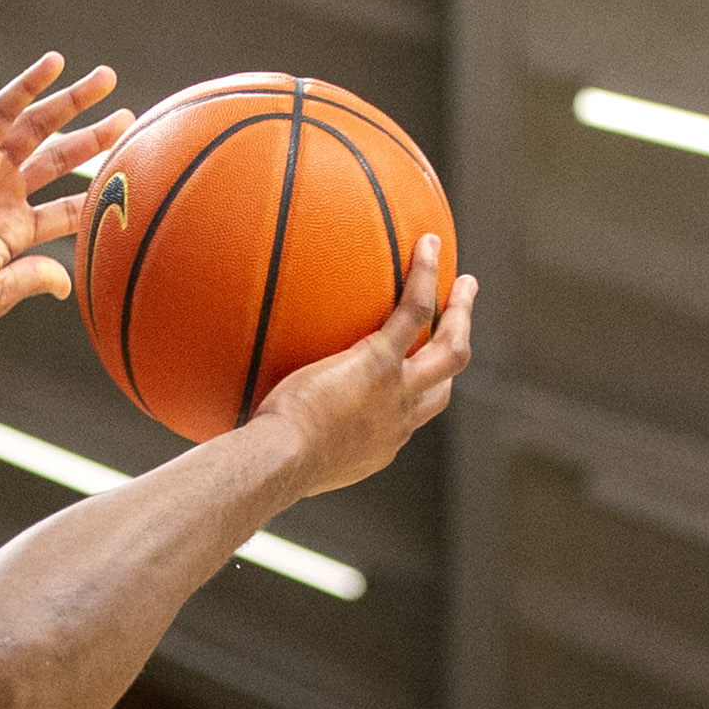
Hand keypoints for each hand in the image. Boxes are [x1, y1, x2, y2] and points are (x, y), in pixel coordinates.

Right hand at [0, 55, 130, 325]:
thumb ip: (32, 278)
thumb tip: (70, 282)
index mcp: (16, 231)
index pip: (67, 207)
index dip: (98, 195)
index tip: (134, 181)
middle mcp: (6, 194)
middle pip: (61, 158)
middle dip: (94, 137)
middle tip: (128, 117)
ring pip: (39, 127)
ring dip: (72, 102)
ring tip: (106, 78)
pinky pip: (1, 112)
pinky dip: (27, 87)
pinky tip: (54, 64)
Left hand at [251, 236, 475, 496]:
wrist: (281, 460)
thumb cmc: (265, 464)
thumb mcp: (277, 455)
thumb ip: (275, 434)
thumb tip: (243, 427)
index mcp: (379, 442)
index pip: (408, 416)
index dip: (415, 395)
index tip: (409, 377)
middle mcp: (399, 418)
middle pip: (443, 382)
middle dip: (455, 349)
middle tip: (459, 323)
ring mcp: (397, 388)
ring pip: (450, 347)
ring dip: (460, 312)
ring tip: (465, 281)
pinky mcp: (381, 360)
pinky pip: (415, 308)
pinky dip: (425, 275)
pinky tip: (425, 243)